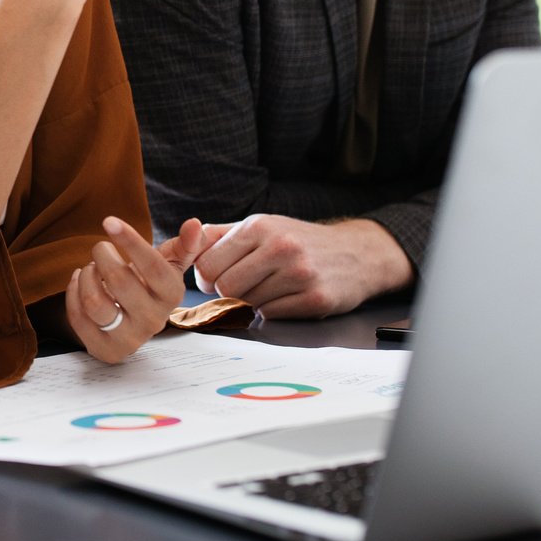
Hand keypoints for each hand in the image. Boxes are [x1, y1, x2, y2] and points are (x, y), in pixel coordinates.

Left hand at [66, 216, 206, 362]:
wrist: (131, 319)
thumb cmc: (149, 284)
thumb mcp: (168, 264)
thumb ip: (183, 245)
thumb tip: (194, 224)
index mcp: (172, 296)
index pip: (153, 267)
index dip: (130, 241)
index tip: (109, 221)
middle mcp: (154, 321)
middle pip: (119, 281)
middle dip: (102, 255)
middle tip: (100, 249)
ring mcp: (129, 340)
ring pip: (95, 303)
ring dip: (86, 276)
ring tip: (90, 269)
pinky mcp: (105, 350)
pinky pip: (78, 318)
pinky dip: (73, 292)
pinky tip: (79, 283)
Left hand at [193, 215, 412, 318]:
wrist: (357, 253)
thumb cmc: (300, 240)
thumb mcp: (261, 226)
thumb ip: (220, 235)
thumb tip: (182, 240)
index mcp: (259, 227)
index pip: (207, 265)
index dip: (208, 277)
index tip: (220, 277)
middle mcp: (279, 247)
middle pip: (225, 287)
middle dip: (229, 291)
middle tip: (246, 285)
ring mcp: (299, 273)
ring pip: (248, 302)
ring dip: (255, 300)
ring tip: (274, 286)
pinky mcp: (315, 299)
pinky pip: (273, 315)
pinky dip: (275, 310)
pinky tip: (290, 296)